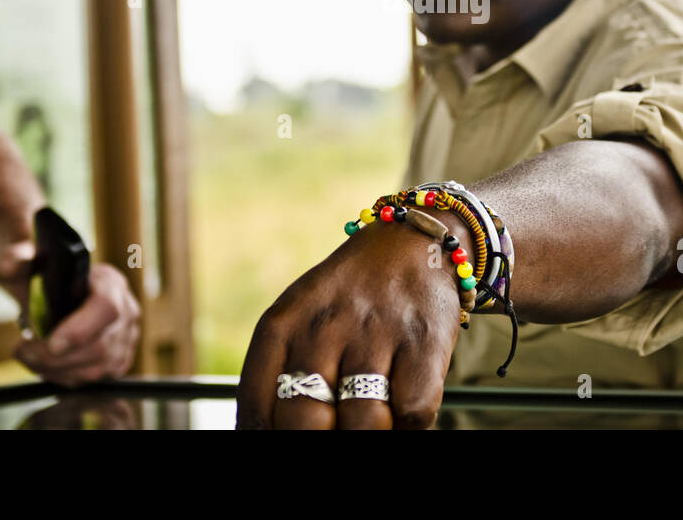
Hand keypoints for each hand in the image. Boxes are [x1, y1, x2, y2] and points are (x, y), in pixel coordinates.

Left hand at [14, 263, 140, 387]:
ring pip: (97, 369)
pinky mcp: (119, 360)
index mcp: (110, 281)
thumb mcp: (28, 263)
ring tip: (30, 359)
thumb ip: (16, 259)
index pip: (107, 307)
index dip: (80, 329)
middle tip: (23, 352)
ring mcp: (127, 338)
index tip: (50, 344)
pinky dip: (65, 378)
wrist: (55, 294)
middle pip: (100, 347)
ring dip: (57, 371)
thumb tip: (7, 265)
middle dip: (56, 358)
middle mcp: (127, 309)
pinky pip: (94, 380)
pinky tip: (46, 367)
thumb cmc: (44, 278)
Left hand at [236, 212, 464, 429]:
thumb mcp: (300, 320)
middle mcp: (325, 326)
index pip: (258, 406)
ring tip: (367, 418)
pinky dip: (408, 424)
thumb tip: (265, 435)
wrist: (411, 242)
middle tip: (331, 429)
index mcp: (283, 323)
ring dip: (366, 432)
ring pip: (364, 426)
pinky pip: (413, 414)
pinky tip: (401, 403)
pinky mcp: (424, 342)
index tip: (282, 438)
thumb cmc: (348, 299)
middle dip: (317, 440)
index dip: (267, 436)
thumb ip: (279, 376)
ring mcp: (376, 333)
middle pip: (306, 423)